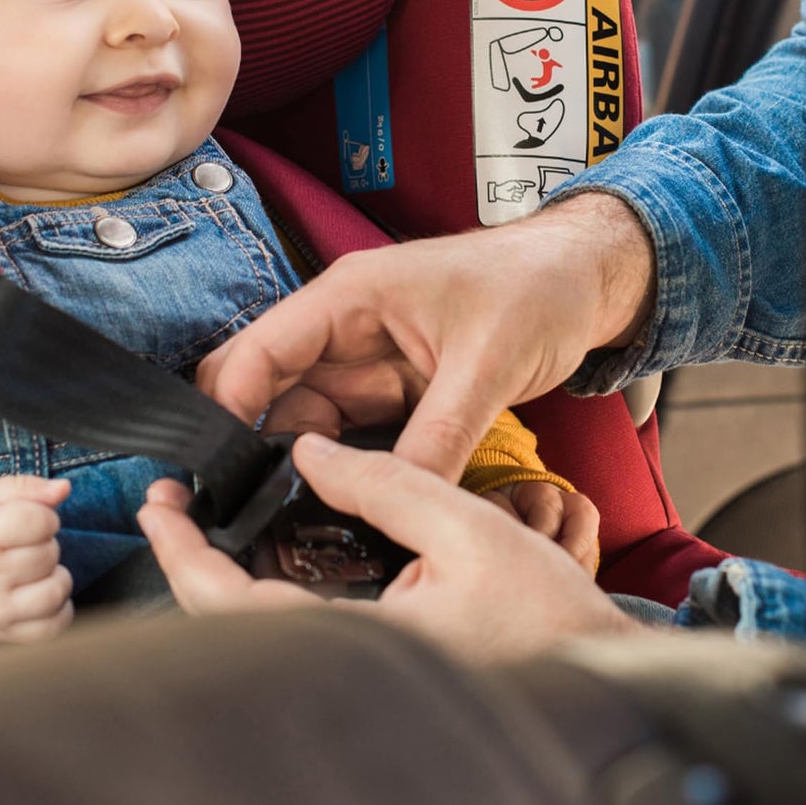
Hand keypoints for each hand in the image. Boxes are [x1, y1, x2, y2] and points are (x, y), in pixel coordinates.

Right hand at [0, 476, 74, 644]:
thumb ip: (26, 488)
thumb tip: (63, 488)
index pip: (37, 522)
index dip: (45, 517)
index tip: (33, 519)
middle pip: (48, 555)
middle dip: (46, 544)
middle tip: (26, 546)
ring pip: (54, 593)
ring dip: (56, 578)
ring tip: (38, 571)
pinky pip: (49, 628)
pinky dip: (58, 611)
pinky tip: (41, 594)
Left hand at [137, 435, 634, 663]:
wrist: (597, 668)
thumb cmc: (546, 612)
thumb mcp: (469, 526)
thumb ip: (386, 483)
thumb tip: (311, 452)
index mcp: (360, 642)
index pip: (234, 605)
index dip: (185, 553)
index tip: (160, 504)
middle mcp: (348, 667)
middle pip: (234, 623)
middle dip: (193, 560)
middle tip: (175, 502)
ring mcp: (360, 672)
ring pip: (265, 626)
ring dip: (228, 571)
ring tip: (215, 513)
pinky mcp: (377, 665)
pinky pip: (301, 628)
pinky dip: (272, 585)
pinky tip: (277, 545)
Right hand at [196, 193, 655, 480]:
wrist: (586, 279)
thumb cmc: (537, 287)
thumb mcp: (488, 365)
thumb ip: (439, 437)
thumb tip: (400, 502)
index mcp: (351, 297)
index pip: (260, 352)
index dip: (229, 411)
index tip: (219, 477)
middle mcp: (346, 328)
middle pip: (268, 391)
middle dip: (253, 449)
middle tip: (250, 516)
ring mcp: (368, 361)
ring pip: (306, 421)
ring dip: (300, 467)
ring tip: (294, 524)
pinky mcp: (394, 389)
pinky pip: (351, 435)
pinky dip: (343, 469)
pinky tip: (342, 508)